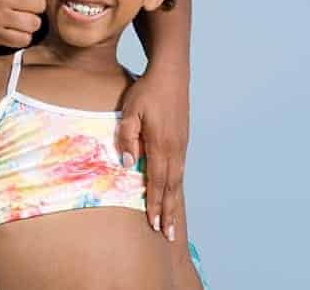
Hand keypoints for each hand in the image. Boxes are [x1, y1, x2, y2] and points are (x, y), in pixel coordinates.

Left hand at [116, 69, 189, 241]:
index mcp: (162, 144)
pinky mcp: (182, 139)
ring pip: (178, 179)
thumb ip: (127, 138)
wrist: (171, 73)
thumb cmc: (147, 91)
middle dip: (170, 212)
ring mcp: (182, 144)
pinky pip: (180, 168)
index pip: (158, 181)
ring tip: (173, 221)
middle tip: (169, 236)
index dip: (156, 205)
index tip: (155, 225)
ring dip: (175, 201)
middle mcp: (175, 148)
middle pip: (172, 186)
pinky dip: (177, 185)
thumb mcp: (130, 111)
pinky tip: (174, 192)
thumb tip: (128, 164)